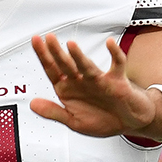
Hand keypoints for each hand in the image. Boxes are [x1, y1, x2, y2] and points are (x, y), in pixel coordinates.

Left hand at [29, 34, 161, 140]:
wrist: (129, 122)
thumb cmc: (103, 119)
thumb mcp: (74, 122)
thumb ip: (54, 113)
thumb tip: (33, 104)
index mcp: (68, 89)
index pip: (52, 70)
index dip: (43, 56)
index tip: (36, 41)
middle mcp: (81, 81)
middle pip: (66, 64)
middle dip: (56, 52)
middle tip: (48, 38)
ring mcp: (98, 79)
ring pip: (87, 65)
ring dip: (79, 56)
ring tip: (70, 45)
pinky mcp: (117, 81)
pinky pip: (117, 64)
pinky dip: (115, 53)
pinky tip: (110, 44)